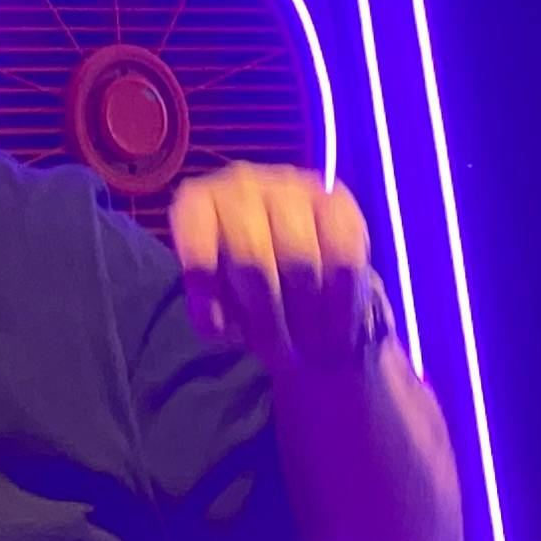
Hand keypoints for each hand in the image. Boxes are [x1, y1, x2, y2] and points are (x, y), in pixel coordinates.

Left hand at [171, 164, 384, 375]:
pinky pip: (344, 258)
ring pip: (302, 262)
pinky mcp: (335, 200)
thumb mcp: (214, 293)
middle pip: (253, 259)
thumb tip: (217, 325)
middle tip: (279, 358)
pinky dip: (343, 304)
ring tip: (310, 351)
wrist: (287, 253)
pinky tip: (341, 334)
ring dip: (307, 317)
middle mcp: (241, 182)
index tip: (218, 334)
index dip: (206, 288)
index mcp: (198, 201)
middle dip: (267, 318)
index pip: (196, 237)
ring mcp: (290, 185)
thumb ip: (209, 304)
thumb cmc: (237, 281)